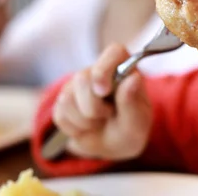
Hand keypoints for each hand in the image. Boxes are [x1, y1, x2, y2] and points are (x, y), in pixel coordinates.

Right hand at [52, 44, 152, 160]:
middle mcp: (99, 70)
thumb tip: (134, 78)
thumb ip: (133, 101)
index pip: (114, 52)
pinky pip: (60, 114)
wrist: (113, 147)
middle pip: (82, 78)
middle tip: (108, 115)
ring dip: (85, 120)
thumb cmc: (130, 128)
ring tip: (99, 122)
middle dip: (93, 107)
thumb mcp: (137, 121)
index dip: (104, 69)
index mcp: (124, 68)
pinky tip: (87, 127)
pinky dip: (75, 128)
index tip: (104, 91)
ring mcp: (78, 84)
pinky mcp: (64, 100)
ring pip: (67, 98)